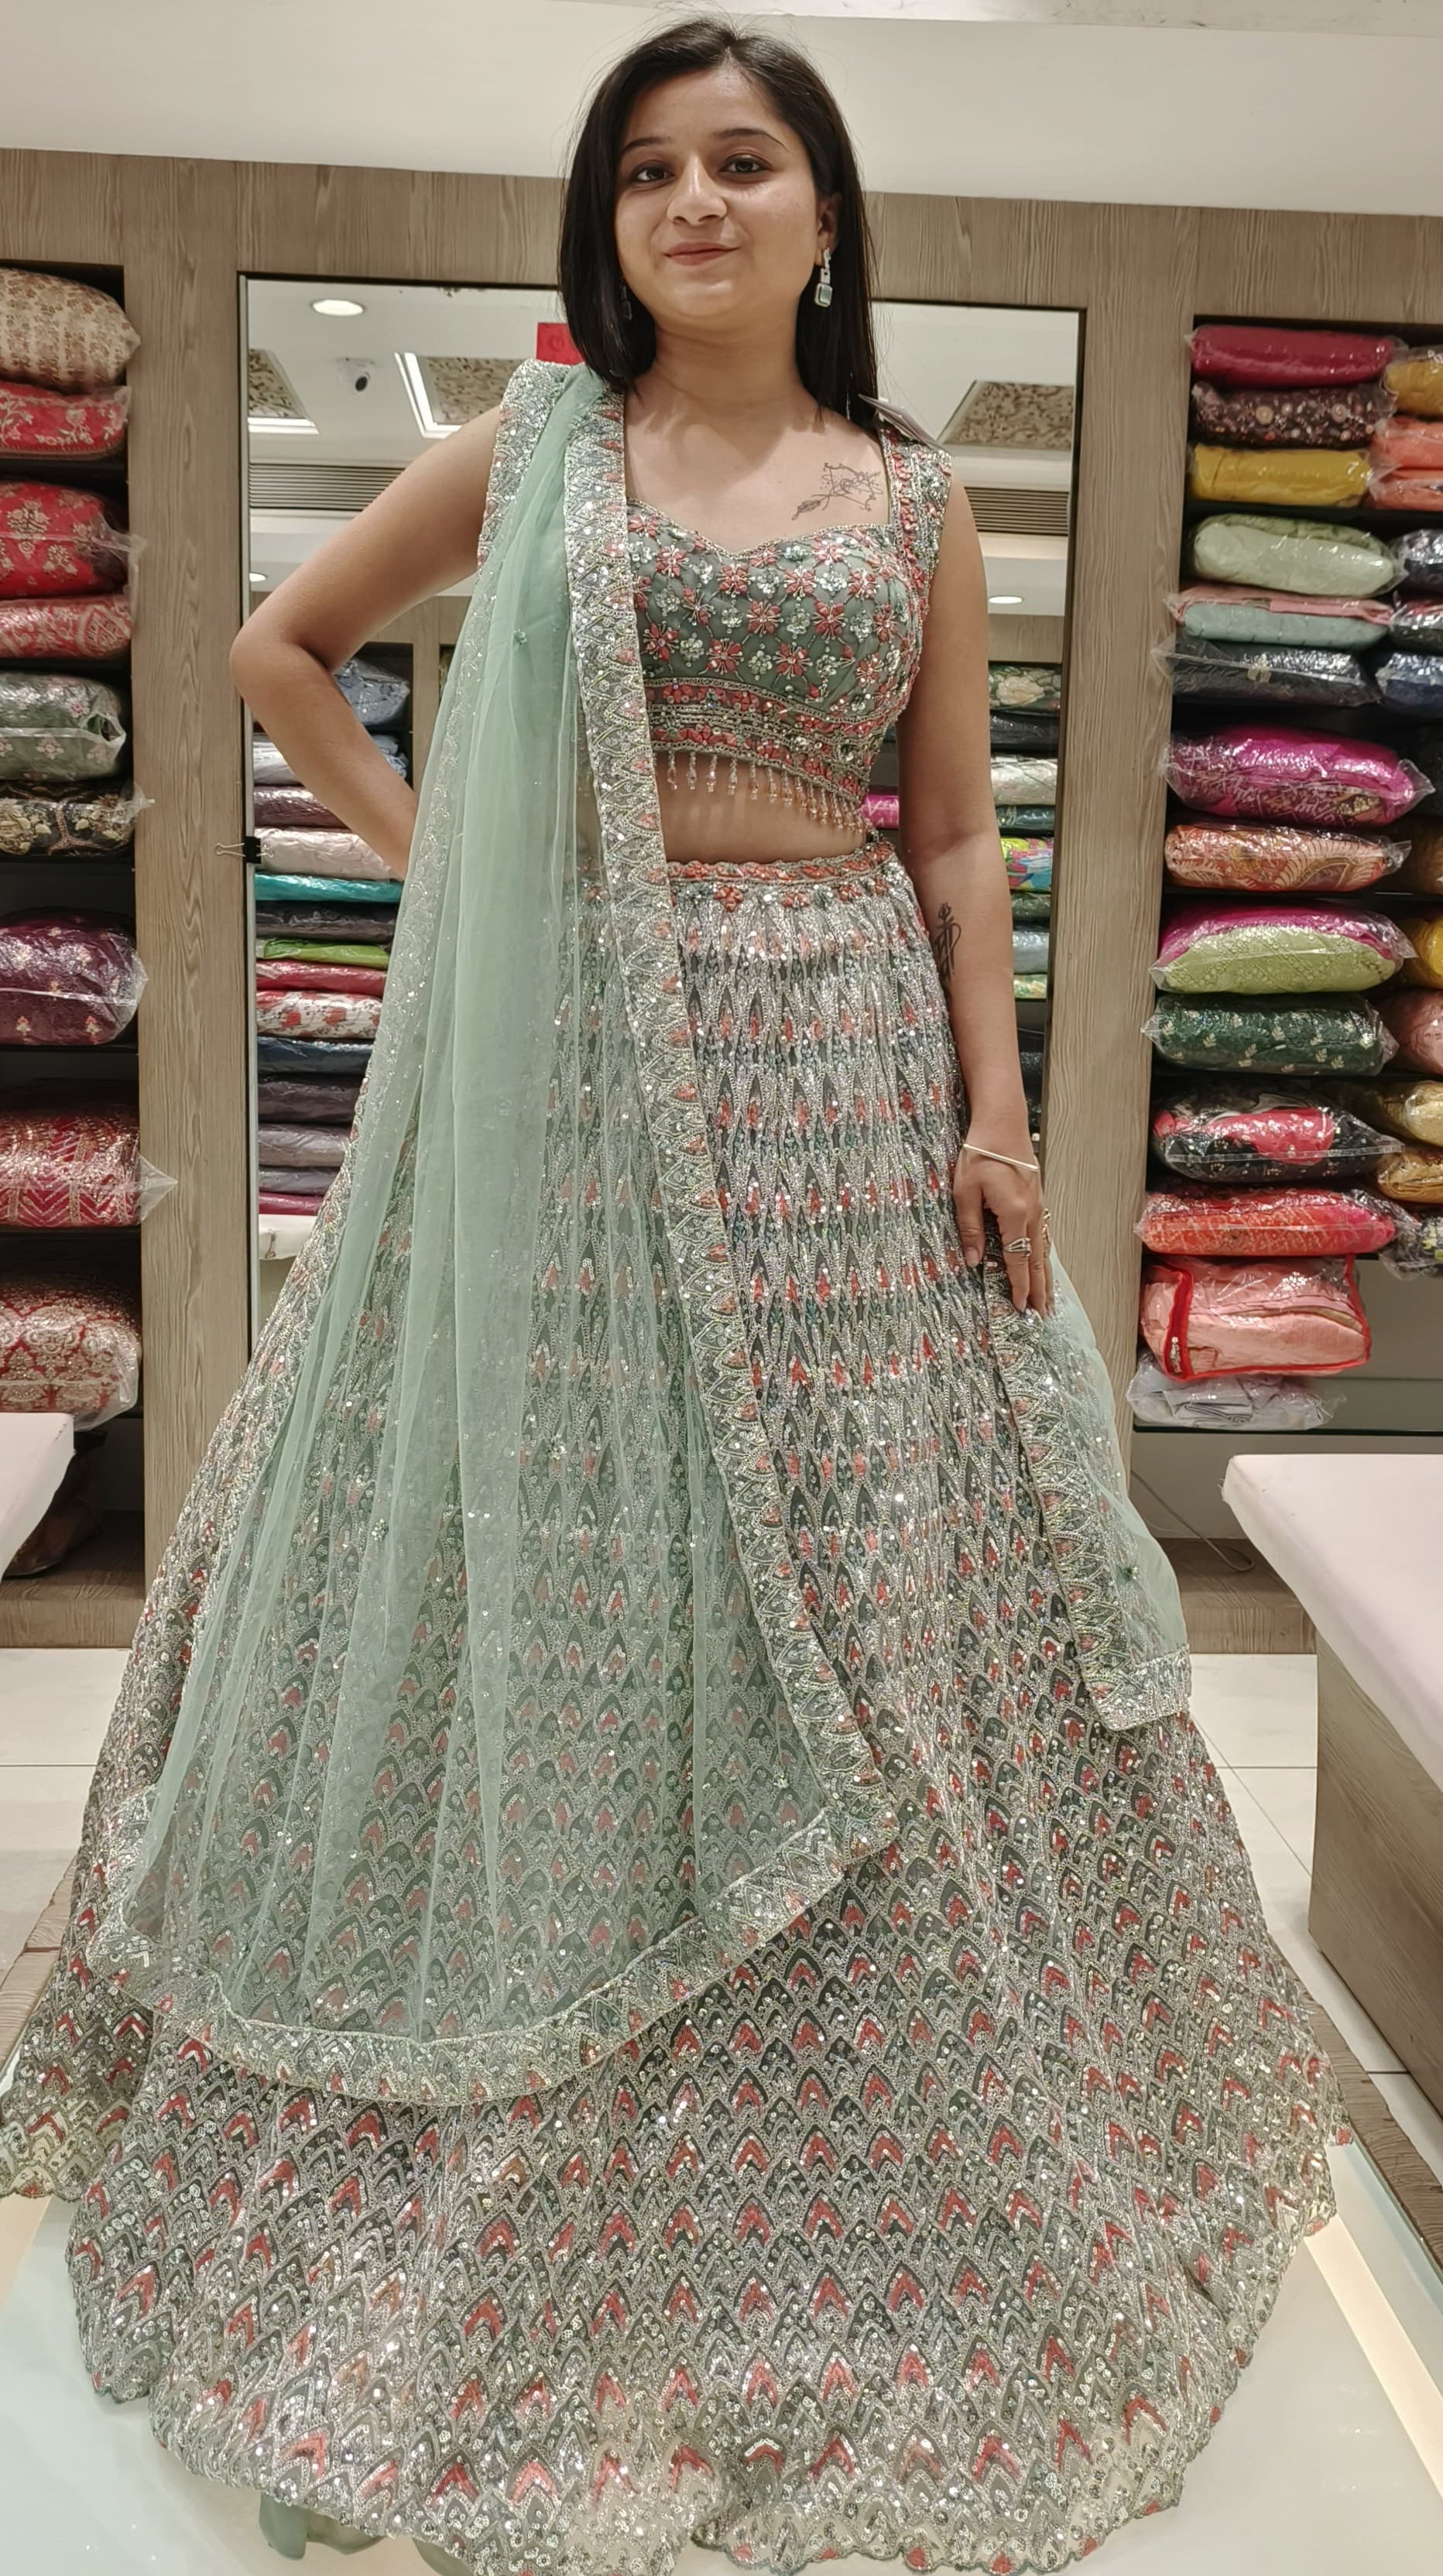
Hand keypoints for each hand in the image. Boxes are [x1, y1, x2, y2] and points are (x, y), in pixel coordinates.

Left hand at [952, 1134, 1052, 1314]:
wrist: (1001, 1122)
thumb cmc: (979, 1153)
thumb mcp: (965, 1192)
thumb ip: (970, 1228)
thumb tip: (972, 1260)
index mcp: (1014, 1214)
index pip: (1019, 1259)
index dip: (1019, 1286)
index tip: (1020, 1308)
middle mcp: (1032, 1213)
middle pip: (1038, 1259)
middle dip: (1040, 1288)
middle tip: (1043, 1314)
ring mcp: (1038, 1204)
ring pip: (1044, 1247)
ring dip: (1045, 1273)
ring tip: (1047, 1295)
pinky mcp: (1037, 1196)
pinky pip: (1043, 1233)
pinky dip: (1044, 1253)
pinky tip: (1042, 1260)